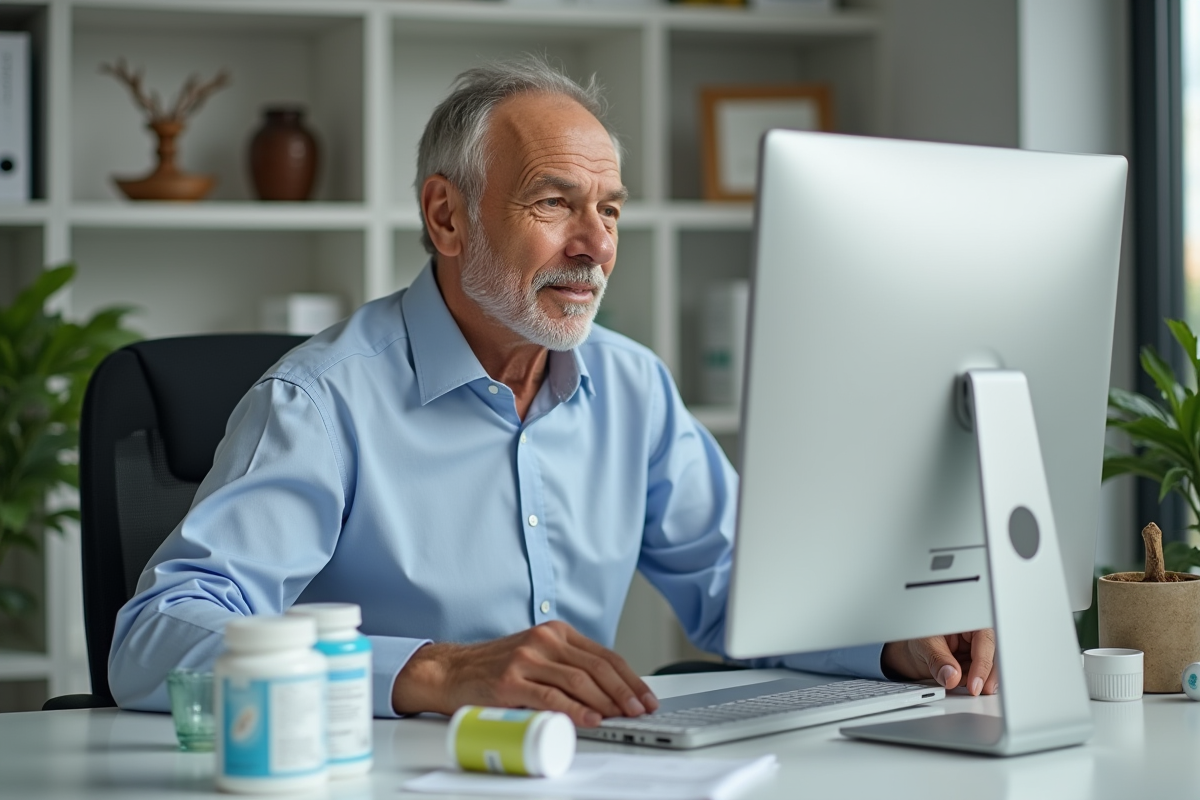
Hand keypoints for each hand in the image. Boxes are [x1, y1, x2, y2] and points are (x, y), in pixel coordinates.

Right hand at [391, 620, 659, 726]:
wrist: (451, 671)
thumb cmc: (495, 668)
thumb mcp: (537, 656)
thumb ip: (567, 666)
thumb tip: (609, 694)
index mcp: (555, 632)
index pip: (603, 655)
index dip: (629, 677)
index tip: (645, 696)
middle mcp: (544, 640)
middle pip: (596, 666)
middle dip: (624, 690)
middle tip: (640, 709)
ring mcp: (526, 658)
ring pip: (578, 680)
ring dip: (606, 701)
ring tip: (622, 716)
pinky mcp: (510, 680)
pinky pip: (550, 696)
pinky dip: (575, 710)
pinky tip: (591, 719)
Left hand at [881, 629, 997, 695]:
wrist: (909, 651)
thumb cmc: (918, 638)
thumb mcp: (925, 644)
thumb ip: (938, 660)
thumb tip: (952, 676)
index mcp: (968, 622)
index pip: (984, 641)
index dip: (983, 664)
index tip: (975, 684)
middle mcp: (975, 636)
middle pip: (993, 656)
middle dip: (986, 676)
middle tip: (976, 691)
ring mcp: (975, 652)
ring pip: (989, 669)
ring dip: (979, 682)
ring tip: (962, 686)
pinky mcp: (973, 665)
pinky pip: (979, 677)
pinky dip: (973, 684)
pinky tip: (963, 687)